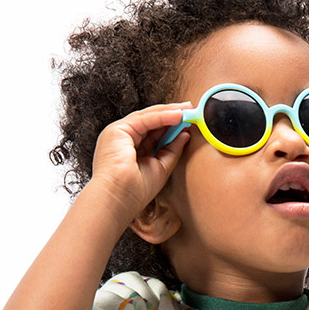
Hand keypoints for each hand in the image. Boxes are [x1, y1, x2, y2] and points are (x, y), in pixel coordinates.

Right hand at [90, 103, 192, 222]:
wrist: (118, 199)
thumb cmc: (134, 192)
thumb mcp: (161, 168)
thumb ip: (172, 150)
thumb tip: (185, 134)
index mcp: (130, 151)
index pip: (153, 134)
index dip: (171, 127)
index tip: (188, 123)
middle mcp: (122, 140)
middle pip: (150, 122)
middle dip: (171, 114)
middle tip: (190, 110)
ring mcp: (118, 134)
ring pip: (148, 117)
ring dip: (169, 112)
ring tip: (187, 109)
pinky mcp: (117, 130)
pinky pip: (145, 119)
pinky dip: (162, 116)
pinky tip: (177, 115)